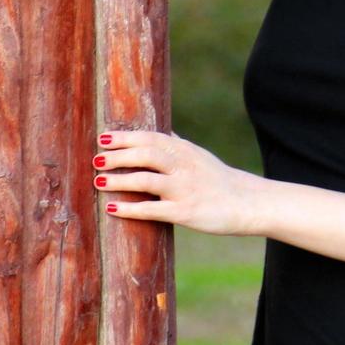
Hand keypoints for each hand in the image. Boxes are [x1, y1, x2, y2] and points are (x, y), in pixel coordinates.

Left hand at [93, 129, 263, 236]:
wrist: (248, 203)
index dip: (126, 137)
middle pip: (147, 154)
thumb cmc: (220, 180)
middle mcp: (185, 166)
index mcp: (186, 151)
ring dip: (120, 180)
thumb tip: (165, 132)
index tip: (103, 137)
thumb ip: (180, 146)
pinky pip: (153, 210)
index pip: (152, 137)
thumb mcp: (201, 157)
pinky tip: (112, 209)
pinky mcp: (185, 212)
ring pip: (147, 180)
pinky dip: (130, 209)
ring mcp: (185, 189)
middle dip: (119, 156)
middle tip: (96, 159)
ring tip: (98, 181)